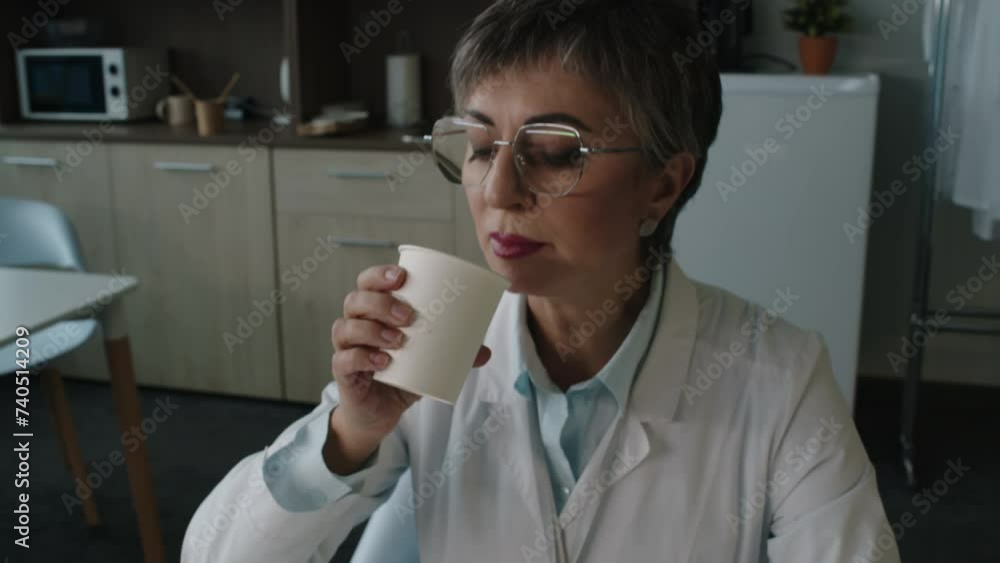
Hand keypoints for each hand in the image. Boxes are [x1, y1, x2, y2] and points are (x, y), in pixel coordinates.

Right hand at [325, 264, 491, 472]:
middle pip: (355, 300)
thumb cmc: (401, 375)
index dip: (379, 275)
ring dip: (372, 329)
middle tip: (408, 315)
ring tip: (399, 340)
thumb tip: (486, 351)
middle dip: (381, 302)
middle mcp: (355, 324)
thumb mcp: (429, 361)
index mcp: (373, 312)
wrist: (380, 412)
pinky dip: (362, 357)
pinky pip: (343, 359)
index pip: (367, 282)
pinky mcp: (343, 373)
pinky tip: (383, 361)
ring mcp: (346, 348)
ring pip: (346, 327)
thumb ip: (455, 354)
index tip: (402, 277)